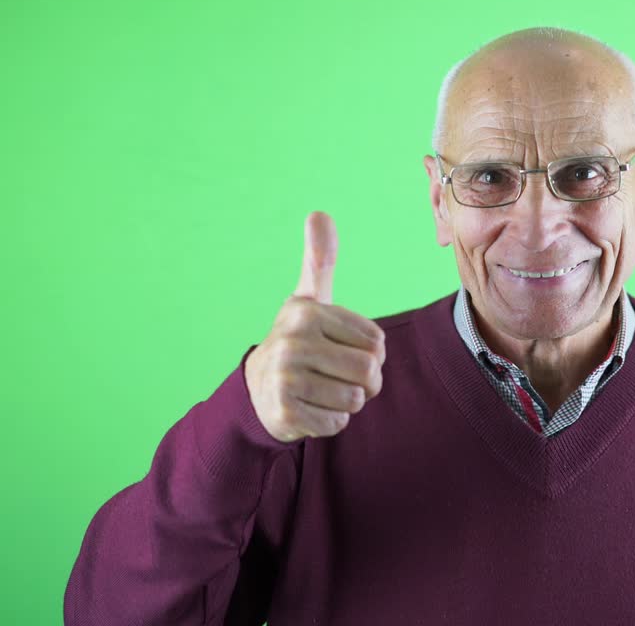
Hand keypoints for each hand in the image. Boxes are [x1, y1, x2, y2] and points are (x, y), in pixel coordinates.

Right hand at [245, 211, 386, 441]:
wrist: (258, 390)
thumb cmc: (298, 340)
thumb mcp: (309, 298)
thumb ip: (320, 259)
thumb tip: (318, 212)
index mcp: (307, 312)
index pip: (376, 342)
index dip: (371, 354)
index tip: (345, 351)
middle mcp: (293, 341)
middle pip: (368, 371)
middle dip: (365, 382)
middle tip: (341, 377)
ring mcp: (286, 377)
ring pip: (354, 399)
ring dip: (347, 402)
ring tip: (324, 390)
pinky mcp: (285, 411)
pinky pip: (336, 423)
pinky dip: (331, 421)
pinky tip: (311, 408)